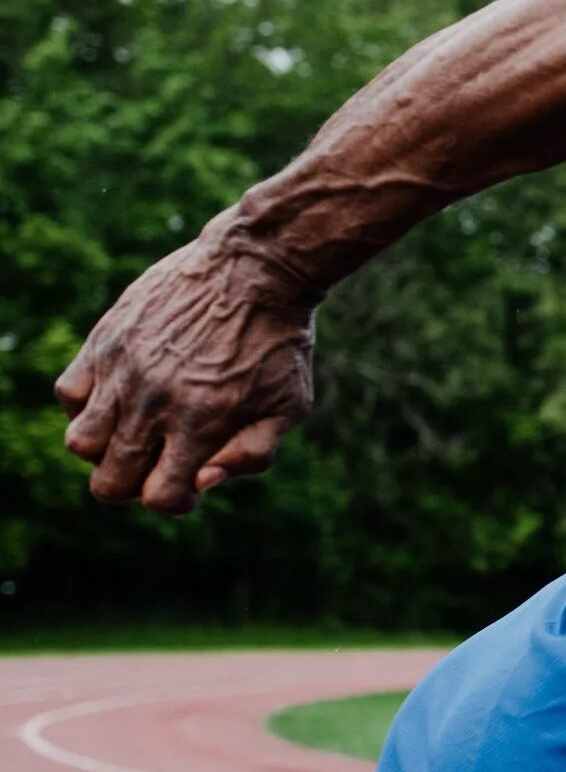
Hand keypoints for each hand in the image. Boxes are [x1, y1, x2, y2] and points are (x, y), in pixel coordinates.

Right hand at [54, 217, 316, 516]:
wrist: (256, 268)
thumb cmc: (280, 342)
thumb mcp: (291, 405)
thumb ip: (253, 453)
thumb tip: (203, 483)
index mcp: (201, 423)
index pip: (158, 497)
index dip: (173, 503)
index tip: (187, 486)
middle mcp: (154, 402)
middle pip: (111, 480)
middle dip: (134, 485)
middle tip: (161, 462)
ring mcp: (124, 370)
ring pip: (80, 442)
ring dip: (105, 450)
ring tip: (136, 432)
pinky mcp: (106, 340)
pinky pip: (68, 392)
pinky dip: (85, 407)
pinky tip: (118, 399)